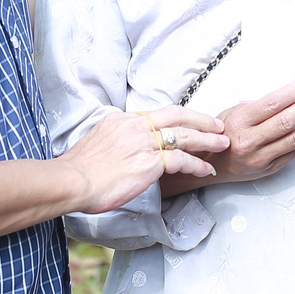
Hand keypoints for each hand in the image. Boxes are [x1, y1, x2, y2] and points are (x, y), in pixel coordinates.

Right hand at [62, 105, 227, 214]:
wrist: (72, 180)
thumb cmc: (80, 169)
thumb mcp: (98, 142)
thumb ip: (117, 140)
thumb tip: (125, 148)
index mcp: (123, 119)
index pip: (159, 113)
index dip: (181, 117)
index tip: (193, 122)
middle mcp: (136, 126)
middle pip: (178, 116)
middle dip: (202, 120)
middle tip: (218, 126)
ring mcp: (144, 143)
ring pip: (184, 136)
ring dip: (207, 140)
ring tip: (222, 144)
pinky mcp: (150, 162)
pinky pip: (181, 159)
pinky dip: (197, 164)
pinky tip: (205, 169)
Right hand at [197, 81, 294, 184]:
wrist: (211, 164)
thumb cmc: (223, 133)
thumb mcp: (232, 112)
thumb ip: (259, 105)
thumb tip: (290, 93)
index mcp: (239, 122)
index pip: (272, 104)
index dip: (290, 92)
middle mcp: (250, 141)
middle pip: (287, 121)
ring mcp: (261, 157)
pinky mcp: (270, 168)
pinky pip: (294, 152)